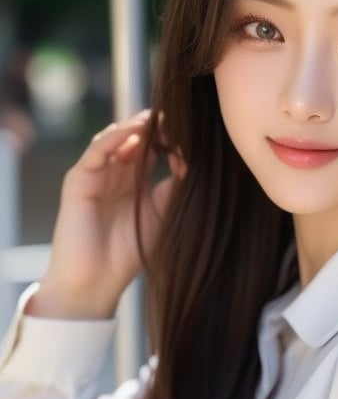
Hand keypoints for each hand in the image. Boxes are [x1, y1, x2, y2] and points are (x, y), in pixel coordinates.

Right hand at [28, 110, 185, 321]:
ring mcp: (96, 173)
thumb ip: (175, 186)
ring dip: (138, 126)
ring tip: (160, 120)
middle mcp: (116, 172)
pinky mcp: (79, 179)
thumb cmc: (129, 254)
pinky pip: (98, 150)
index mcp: (136, 180)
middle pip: (137, 137)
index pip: (155, 147)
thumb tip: (193, 157)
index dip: (173, 138)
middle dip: (158, 126)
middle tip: (180, 117)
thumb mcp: (163, 215)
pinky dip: (115, 137)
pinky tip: (134, 132)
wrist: (96, 281)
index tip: (196, 134)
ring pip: (117, 137)